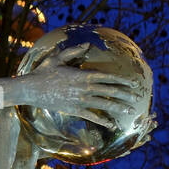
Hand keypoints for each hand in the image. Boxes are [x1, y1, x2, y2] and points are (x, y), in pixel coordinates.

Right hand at [17, 43, 137, 127]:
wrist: (30, 89)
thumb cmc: (42, 72)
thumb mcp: (56, 58)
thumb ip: (73, 51)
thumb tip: (87, 44)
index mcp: (83, 75)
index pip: (108, 77)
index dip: (122, 80)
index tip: (134, 82)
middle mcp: (85, 88)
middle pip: (110, 91)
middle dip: (126, 94)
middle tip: (138, 97)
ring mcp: (80, 100)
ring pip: (104, 104)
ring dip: (119, 107)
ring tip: (131, 110)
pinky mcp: (74, 110)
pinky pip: (92, 116)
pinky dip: (103, 121)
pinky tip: (112, 124)